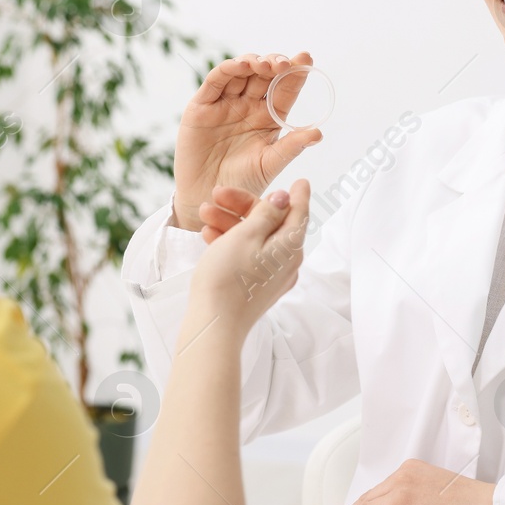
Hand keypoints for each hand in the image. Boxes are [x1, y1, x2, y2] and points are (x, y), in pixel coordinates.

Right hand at [172, 54, 322, 230]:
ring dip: (253, 63)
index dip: (296, 72)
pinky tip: (241, 66)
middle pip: (263, 75)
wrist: (207, 199)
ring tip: (265, 66)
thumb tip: (318, 133)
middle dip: (275, 64)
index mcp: (269, 116)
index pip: (285, 89)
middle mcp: (248, 105)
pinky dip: (228, 69)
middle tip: (285, 64)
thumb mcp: (270, 164)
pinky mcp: (202, 106)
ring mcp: (225, 103)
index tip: (307, 59)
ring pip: (240, 72)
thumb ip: (291, 147)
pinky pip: (215, 81)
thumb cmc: (241, 183)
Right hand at [186, 179, 309, 334]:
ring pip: (257, 239)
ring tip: (204, 215)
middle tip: (218, 193)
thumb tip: (284, 198)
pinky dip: (233, 243)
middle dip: (245, 206)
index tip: (300, 181)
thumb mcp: (246, 235)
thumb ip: (267, 213)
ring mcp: (274, 277)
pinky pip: (250, 256)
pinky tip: (210, 236)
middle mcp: (288, 262)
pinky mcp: (258, 288)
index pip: (300, 212)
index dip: (298, 194)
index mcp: (291, 246)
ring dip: (232, 223)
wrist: (214, 323)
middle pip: (273, 224)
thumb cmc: (228, 278)